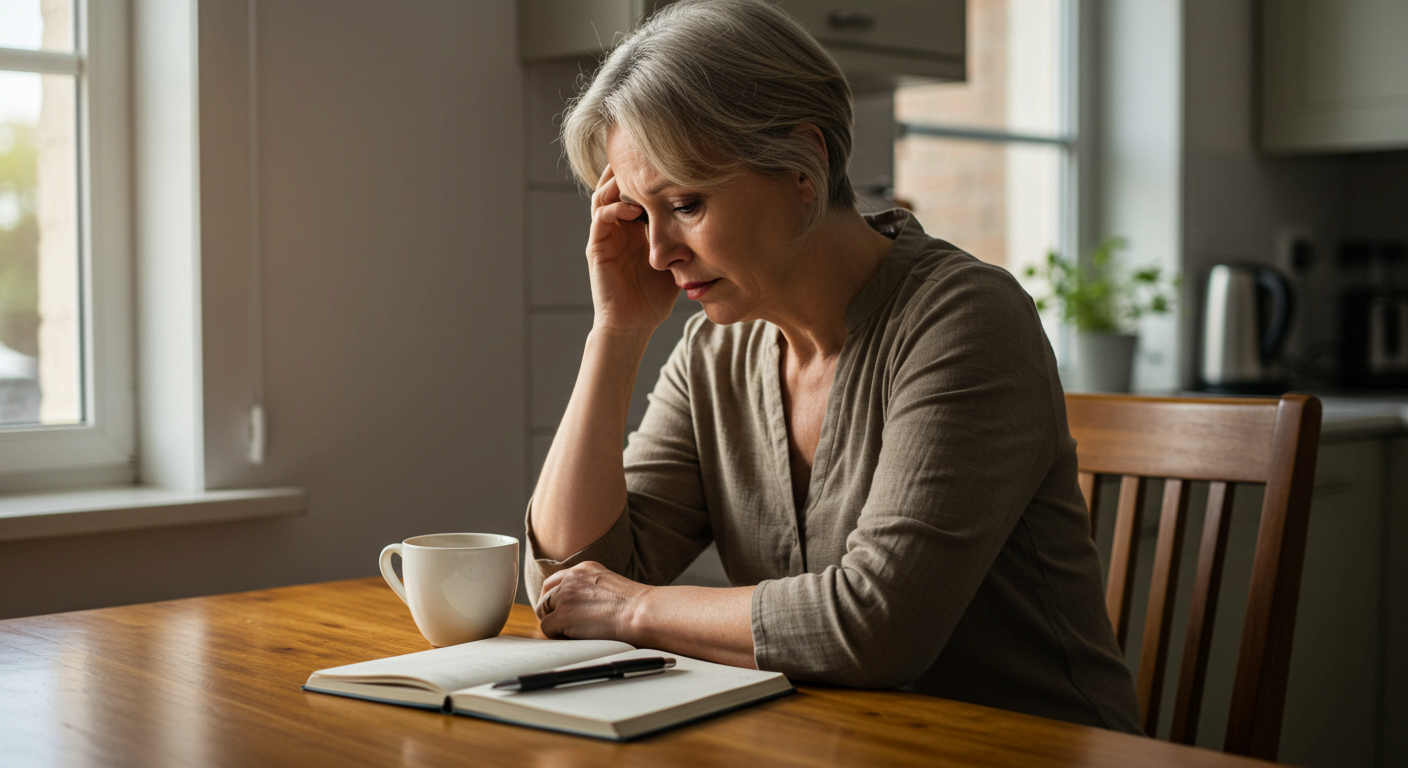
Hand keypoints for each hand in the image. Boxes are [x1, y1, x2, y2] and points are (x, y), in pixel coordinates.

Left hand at [536, 561, 651, 641]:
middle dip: (551, 611)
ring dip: (554, 623)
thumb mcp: (609, 585)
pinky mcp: (563, 615)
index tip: (558, 608)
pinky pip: (547, 628)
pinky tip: (573, 638)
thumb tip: (581, 606)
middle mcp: (571, 578)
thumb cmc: (635, 605)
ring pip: (544, 611)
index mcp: (584, 569)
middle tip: (562, 625)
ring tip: (571, 632)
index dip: (554, 597)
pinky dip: (557, 635)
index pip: (556, 580)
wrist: (641, 612)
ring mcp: (565, 596)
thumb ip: (591, 589)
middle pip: (546, 596)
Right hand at [586, 165, 679, 332]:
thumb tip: (720, 218)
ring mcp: (606, 235)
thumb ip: (687, 237)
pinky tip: (632, 208)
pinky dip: (614, 209)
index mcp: (635, 224)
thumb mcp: (678, 259)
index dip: (647, 172)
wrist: (635, 324)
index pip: (636, 188)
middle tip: (647, 156)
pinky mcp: (597, 248)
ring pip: (604, 195)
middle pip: (615, 183)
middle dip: (629, 168)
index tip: (668, 158)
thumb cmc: (657, 295)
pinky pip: (600, 220)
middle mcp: (618, 225)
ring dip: (619, 184)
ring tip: (638, 177)